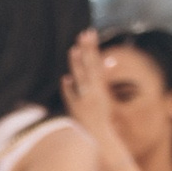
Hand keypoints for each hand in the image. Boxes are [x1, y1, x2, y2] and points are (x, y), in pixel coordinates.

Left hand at [60, 29, 115, 146]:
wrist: (101, 138)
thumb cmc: (103, 118)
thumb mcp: (105, 96)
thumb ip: (101, 80)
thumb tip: (105, 62)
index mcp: (101, 87)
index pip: (96, 62)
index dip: (92, 48)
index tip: (89, 32)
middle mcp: (94, 92)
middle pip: (90, 67)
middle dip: (87, 50)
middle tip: (83, 33)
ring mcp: (86, 100)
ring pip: (82, 79)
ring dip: (78, 65)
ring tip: (74, 50)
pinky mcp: (78, 110)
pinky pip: (73, 98)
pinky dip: (69, 89)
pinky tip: (65, 79)